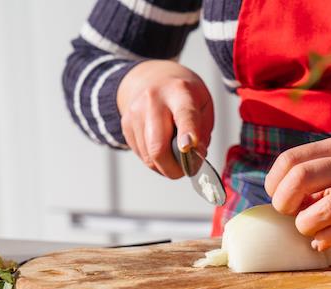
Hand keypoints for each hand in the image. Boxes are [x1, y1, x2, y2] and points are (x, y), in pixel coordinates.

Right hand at [117, 60, 213, 177]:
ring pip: (149, 157)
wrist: (153, 77)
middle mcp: (153, 100)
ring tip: (176, 154)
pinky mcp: (125, 125)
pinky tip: (163, 147)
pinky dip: (155, 160)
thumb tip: (194, 156)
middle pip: (158, 147)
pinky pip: (142, 156)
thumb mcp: (204, 104)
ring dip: (165, 166)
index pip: (184, 115)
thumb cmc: (183, 94)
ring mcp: (135, 113)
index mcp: (179, 91)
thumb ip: (203, 132)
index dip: (187, 133)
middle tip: (186, 170)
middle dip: (174, 169)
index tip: (188, 147)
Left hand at [265, 136, 330, 249]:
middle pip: (301, 177)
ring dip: (306, 225)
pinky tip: (322, 242)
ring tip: (308, 231)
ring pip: (324, 208)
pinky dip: (326, 239)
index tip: (279, 199)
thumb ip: (319, 175)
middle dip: (284, 202)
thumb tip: (280, 201)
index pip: (291, 160)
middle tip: (289, 215)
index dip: (275, 184)